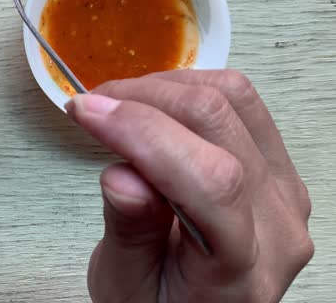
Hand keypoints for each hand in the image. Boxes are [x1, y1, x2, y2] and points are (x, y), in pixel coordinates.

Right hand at [66, 70, 312, 301]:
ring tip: (115, 107)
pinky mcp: (276, 168)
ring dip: (164, 88)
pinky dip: (186, 90)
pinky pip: (240, 104)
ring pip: (235, 98)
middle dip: (142, 99)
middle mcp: (278, 224)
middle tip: (89, 108)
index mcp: (242, 271)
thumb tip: (123, 175)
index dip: (144, 132)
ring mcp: (284, 190)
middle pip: (220, 123)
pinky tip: (148, 110)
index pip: (210, 180)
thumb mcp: (125, 286)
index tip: (87, 113)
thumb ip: (129, 233)